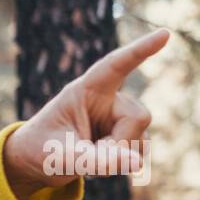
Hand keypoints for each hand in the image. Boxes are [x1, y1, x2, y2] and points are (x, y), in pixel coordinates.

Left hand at [2, 28, 170, 198]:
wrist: (34, 164)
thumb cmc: (40, 151)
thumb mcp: (61, 158)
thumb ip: (97, 160)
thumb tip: (137, 163)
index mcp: (85, 91)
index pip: (115, 66)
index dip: (140, 50)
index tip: (164, 34)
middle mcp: (107, 99)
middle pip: (139, 116)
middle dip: (121, 143)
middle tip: (90, 157)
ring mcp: (118, 118)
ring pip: (141, 138)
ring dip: (119, 158)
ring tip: (88, 160)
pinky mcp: (124, 136)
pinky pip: (139, 153)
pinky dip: (122, 165)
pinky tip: (100, 164)